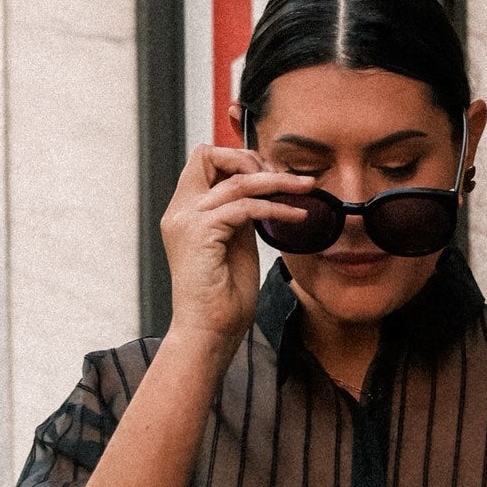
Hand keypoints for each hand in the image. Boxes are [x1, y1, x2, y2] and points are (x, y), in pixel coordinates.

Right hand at [158, 142, 318, 356]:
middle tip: (285, 177)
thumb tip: (260, 192)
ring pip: (236, 180)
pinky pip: (246, 207)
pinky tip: (297, 217)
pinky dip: (276, 208)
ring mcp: (187, 220)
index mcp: (184, 211)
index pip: (203, 160)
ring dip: (277, 180)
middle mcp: (179, 211)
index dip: (236, 159)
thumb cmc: (223, 298)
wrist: (209, 332)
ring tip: (306, 189)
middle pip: (209, 154)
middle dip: (250, 159)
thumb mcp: (234, 243)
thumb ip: (239, 214)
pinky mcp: (201, 233)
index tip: (269, 174)